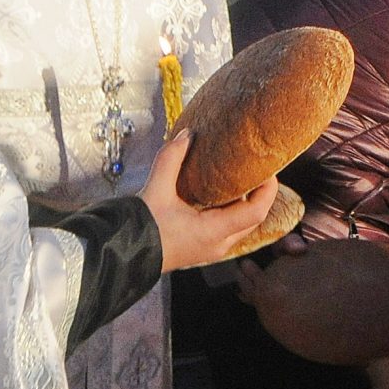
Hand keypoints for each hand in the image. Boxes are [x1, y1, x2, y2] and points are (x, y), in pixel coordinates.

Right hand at [136, 128, 277, 271]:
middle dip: (259, 195)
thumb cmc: (141, 228)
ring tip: (239, 179)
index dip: (268, 190)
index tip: (269, 170)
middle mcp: (217, 245)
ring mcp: (210, 251)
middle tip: (256, 170)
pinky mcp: (201, 250)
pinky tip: (219, 195)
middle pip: (252, 219)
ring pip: (240, 226)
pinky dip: (230, 212)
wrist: (120, 254)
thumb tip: (186, 134)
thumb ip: (172, 158)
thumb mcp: (156, 189)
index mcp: (213, 232)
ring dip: (244, 204)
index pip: (256, 212)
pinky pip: (228, 231)